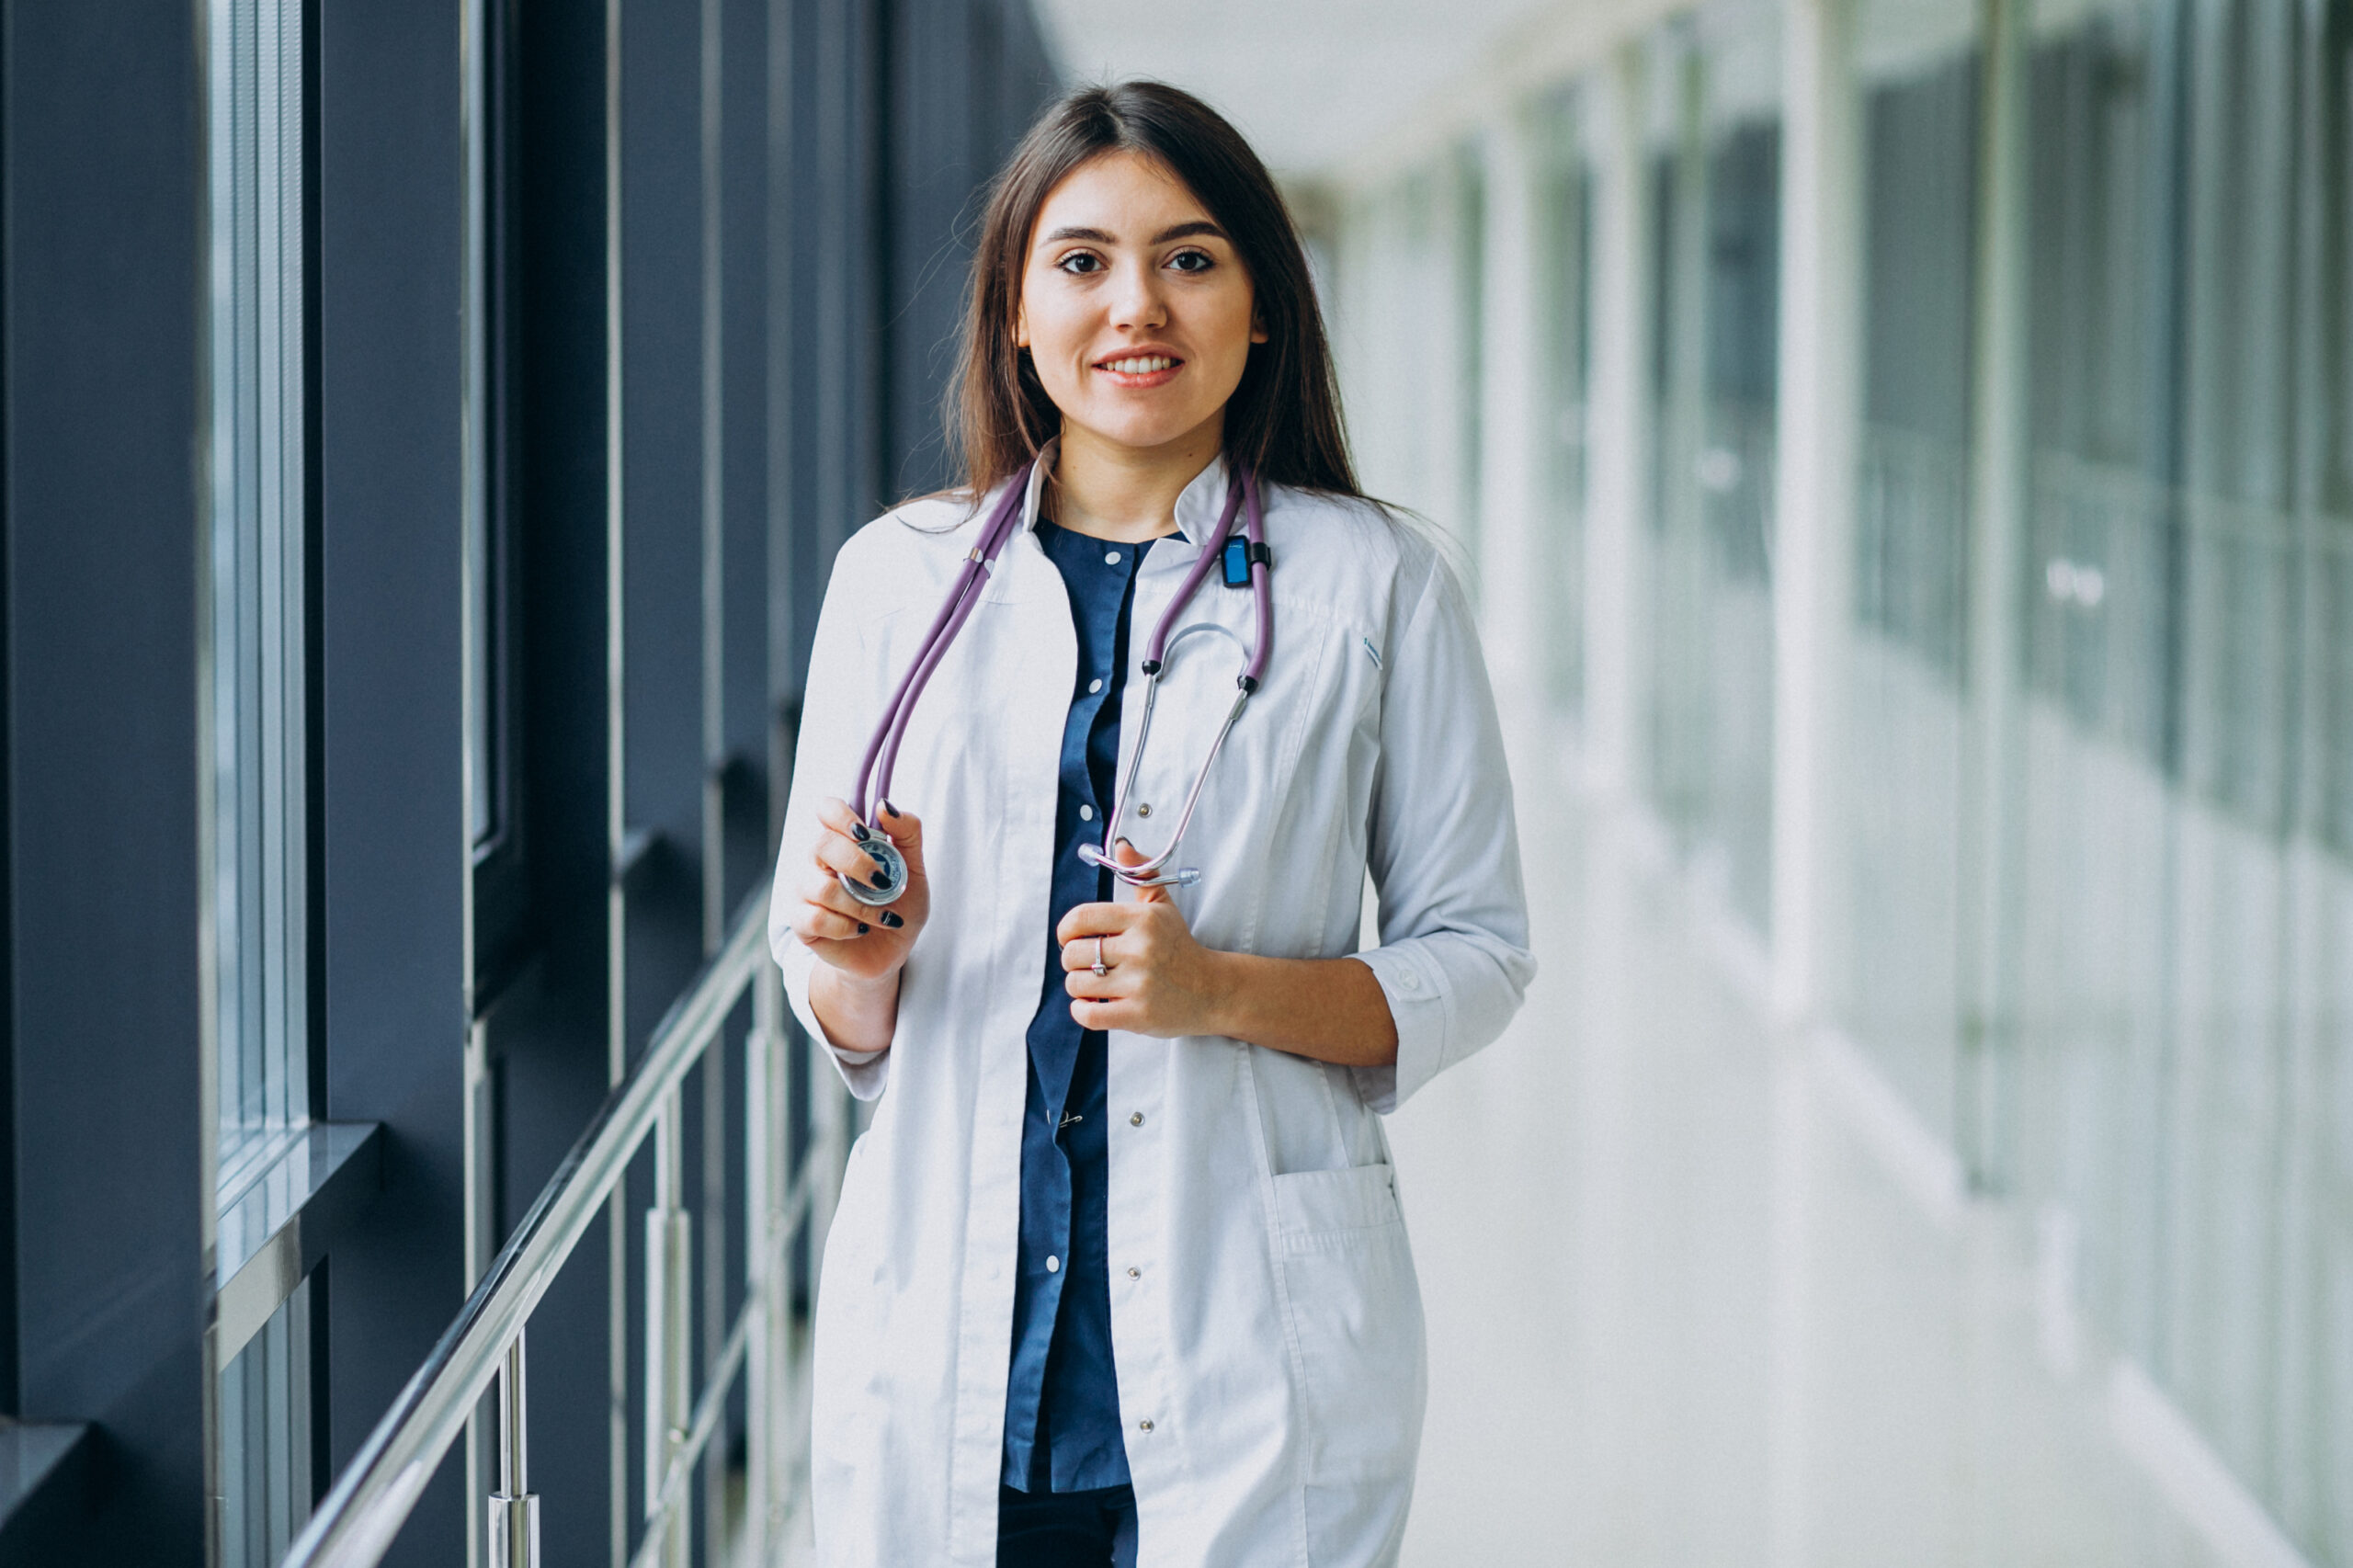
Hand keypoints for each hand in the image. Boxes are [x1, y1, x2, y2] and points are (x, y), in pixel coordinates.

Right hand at [789, 797, 929, 984]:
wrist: (893, 950)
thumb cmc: (900, 905)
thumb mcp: (915, 868)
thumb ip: (907, 832)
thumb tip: (884, 806)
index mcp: (843, 841)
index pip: (826, 809)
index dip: (841, 816)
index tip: (865, 835)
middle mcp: (818, 862)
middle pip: (822, 845)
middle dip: (858, 864)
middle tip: (882, 883)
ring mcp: (806, 891)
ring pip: (822, 887)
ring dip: (860, 905)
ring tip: (881, 916)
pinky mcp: (802, 923)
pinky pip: (816, 918)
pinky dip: (846, 926)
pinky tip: (860, 930)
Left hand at [1056, 841, 1229, 1037]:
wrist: (1213, 991)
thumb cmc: (1180, 947)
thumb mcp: (1163, 908)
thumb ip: (1140, 875)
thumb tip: (1122, 846)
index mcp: (1142, 919)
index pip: (1080, 919)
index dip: (1065, 931)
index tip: (1072, 939)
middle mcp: (1140, 949)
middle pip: (1072, 954)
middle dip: (1074, 962)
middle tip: (1092, 965)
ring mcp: (1139, 984)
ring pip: (1075, 984)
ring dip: (1080, 987)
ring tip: (1099, 985)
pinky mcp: (1137, 1016)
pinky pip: (1086, 1014)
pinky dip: (1083, 1010)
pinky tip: (1097, 1003)